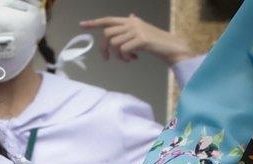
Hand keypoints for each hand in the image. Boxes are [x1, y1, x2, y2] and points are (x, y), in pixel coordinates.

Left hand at [80, 14, 194, 64]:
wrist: (171, 47)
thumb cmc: (155, 42)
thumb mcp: (143, 30)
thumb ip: (134, 24)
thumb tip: (131, 15)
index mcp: (130, 21)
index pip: (109, 20)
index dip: (94, 22)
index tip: (82, 25)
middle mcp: (132, 23)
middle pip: (107, 34)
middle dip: (104, 48)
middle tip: (107, 58)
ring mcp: (137, 30)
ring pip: (114, 43)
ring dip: (117, 56)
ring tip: (127, 59)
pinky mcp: (141, 39)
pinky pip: (123, 50)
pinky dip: (125, 58)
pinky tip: (133, 59)